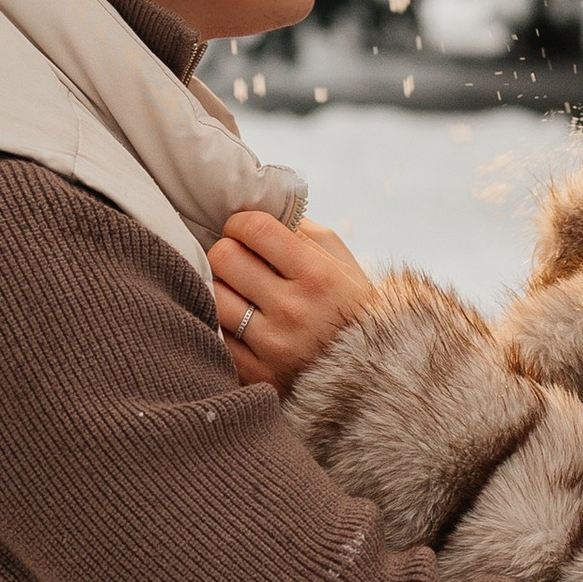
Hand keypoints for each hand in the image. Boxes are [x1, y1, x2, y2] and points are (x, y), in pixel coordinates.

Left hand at [207, 206, 379, 390]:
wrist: (370, 375)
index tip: (243, 230)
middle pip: (224, 258)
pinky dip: (221, 323)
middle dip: (227, 252)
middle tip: (238, 260)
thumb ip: (302, 231)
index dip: (240, 223)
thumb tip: (258, 206)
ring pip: (212, 296)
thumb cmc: (350, 308)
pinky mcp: (256, 374)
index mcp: (317, 276)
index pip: (254, 228)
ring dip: (220, 288)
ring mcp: (273, 346)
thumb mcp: (341, 261)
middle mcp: (294, 310)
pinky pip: (215, 335)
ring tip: (237, 290)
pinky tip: (239, 320)